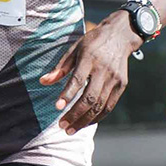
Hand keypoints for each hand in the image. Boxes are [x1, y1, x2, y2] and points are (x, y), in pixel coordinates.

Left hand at [42, 10, 140, 131]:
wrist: (120, 36)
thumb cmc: (93, 42)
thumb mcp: (74, 49)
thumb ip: (60, 67)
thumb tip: (43, 82)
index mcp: (90, 58)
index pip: (78, 80)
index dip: (67, 94)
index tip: (57, 107)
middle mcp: (104, 70)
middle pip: (90, 97)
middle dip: (75, 114)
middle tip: (62, 126)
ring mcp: (115, 79)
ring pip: (99, 106)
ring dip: (84, 120)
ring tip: (70, 129)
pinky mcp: (122, 85)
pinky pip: (108, 106)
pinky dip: (97, 117)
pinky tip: (85, 123)